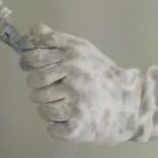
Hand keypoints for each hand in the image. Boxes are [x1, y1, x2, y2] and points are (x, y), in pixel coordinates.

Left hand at [19, 23, 157, 145]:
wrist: (127, 104)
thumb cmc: (101, 74)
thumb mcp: (82, 50)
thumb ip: (56, 40)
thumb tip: (33, 30)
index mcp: (74, 55)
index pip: (34, 57)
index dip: (29, 63)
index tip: (35, 67)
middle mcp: (74, 76)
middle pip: (34, 83)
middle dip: (40, 87)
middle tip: (56, 88)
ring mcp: (75, 102)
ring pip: (41, 106)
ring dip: (49, 107)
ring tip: (67, 103)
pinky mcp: (76, 126)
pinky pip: (51, 127)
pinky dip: (57, 126)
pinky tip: (71, 118)